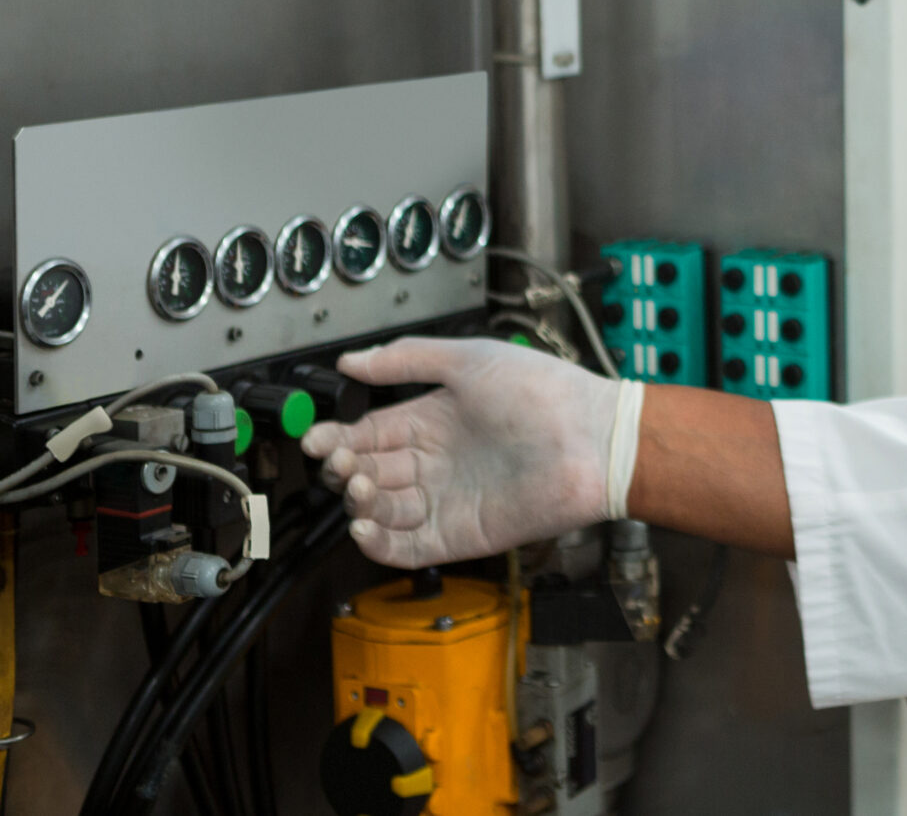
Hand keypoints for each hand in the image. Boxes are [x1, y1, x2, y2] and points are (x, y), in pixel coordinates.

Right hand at [299, 336, 617, 566]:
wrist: (591, 440)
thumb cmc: (543, 393)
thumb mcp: (469, 359)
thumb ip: (406, 359)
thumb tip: (351, 361)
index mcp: (434, 419)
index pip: (370, 433)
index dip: (338, 438)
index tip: (315, 439)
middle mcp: (437, 461)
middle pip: (370, 472)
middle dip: (345, 469)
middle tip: (338, 463)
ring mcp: (447, 500)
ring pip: (382, 510)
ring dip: (360, 502)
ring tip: (360, 488)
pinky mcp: (459, 535)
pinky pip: (406, 547)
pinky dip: (378, 543)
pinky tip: (364, 526)